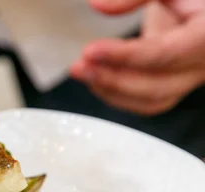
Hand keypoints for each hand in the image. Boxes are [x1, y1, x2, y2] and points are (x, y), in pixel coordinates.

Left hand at [71, 0, 204, 115]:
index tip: (91, 51)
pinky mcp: (175, 84)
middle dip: (112, 79)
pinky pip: (147, 101)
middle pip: (157, 86)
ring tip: (83, 72)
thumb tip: (97, 5)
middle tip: (79, 66)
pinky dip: (118, 95)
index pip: (165, 54)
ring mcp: (191, 77)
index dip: (124, 56)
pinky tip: (96, 79)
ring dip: (111, 91)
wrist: (200, 5)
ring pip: (152, 100)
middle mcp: (203, 63)